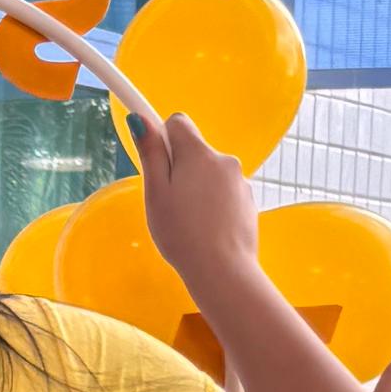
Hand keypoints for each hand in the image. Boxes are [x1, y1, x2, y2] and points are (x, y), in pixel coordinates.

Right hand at [128, 105, 260, 297]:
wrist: (223, 270)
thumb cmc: (181, 233)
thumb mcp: (156, 193)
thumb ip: (151, 154)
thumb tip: (141, 120)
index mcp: (198, 153)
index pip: (178, 122)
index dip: (163, 138)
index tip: (156, 162)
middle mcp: (224, 160)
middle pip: (194, 151)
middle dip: (180, 168)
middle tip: (169, 201)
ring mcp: (240, 181)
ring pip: (210, 173)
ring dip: (198, 187)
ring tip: (189, 221)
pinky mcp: (249, 201)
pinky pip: (224, 192)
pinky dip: (214, 203)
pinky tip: (207, 228)